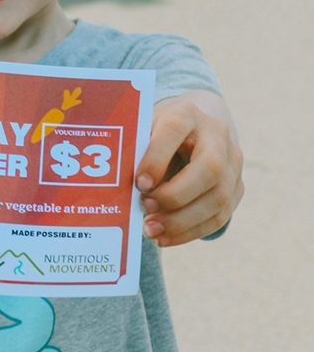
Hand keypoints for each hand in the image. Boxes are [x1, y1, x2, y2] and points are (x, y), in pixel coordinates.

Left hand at [135, 92, 243, 246]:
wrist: (194, 130)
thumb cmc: (158, 133)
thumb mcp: (144, 129)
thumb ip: (134, 151)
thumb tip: (115, 185)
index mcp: (187, 113)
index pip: (175, 129)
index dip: (157, 157)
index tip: (138, 183)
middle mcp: (217, 135)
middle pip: (209, 168)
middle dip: (175, 195)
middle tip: (145, 208)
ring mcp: (232, 162)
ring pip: (218, 198)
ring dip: (181, 221)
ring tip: (150, 230)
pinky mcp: (237, 187)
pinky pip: (219, 216)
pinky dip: (190, 231)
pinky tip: (165, 237)